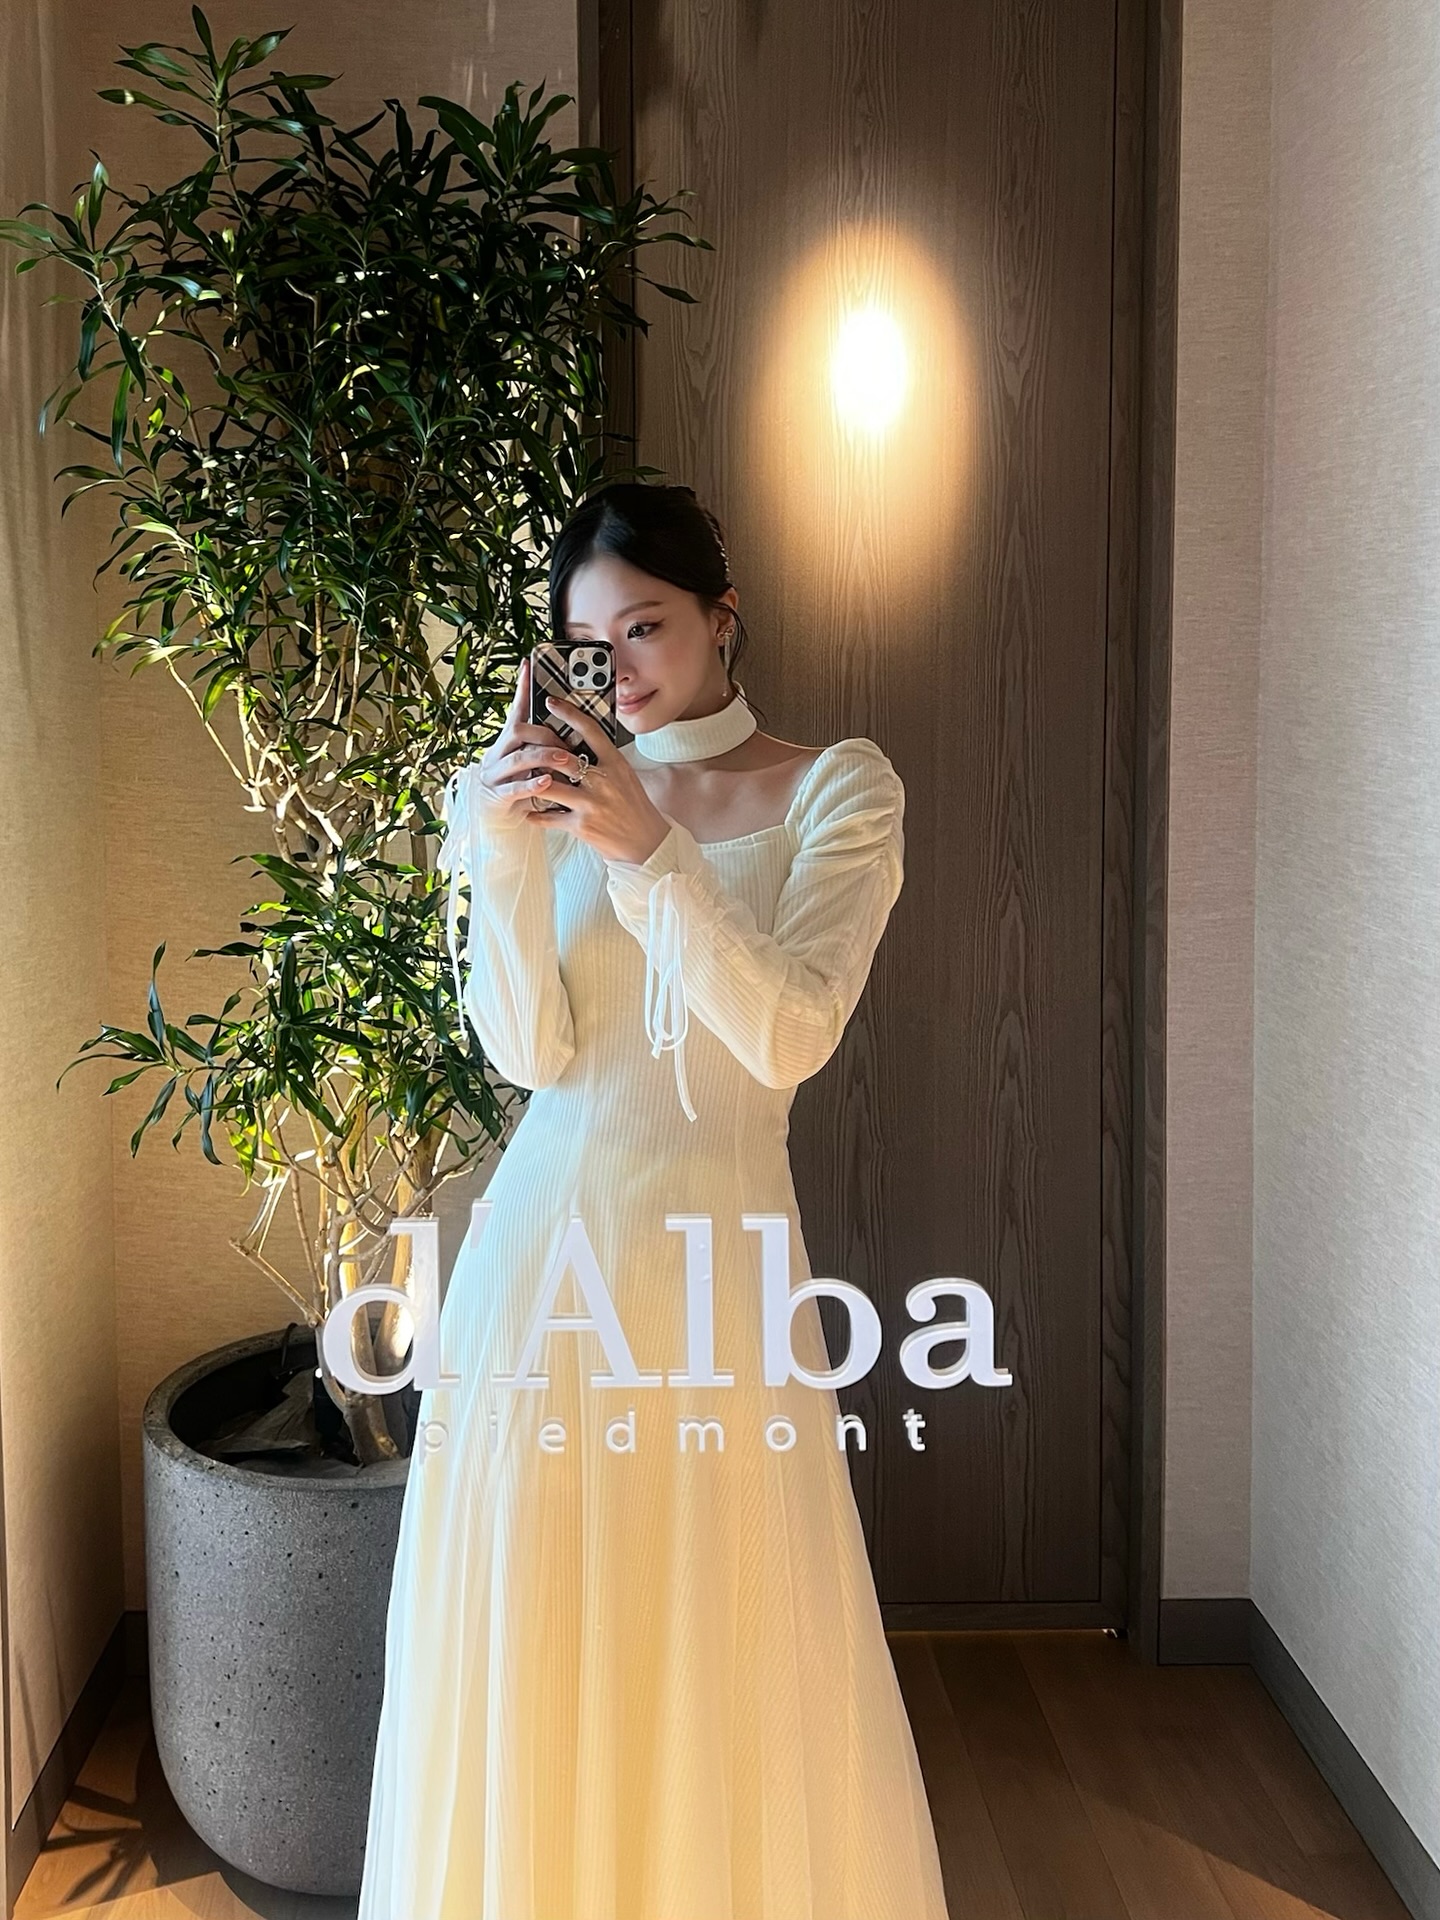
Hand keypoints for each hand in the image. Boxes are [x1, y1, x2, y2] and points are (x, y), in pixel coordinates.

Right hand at [475, 657, 587, 816]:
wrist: (498, 825)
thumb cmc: (522, 792)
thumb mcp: (532, 766)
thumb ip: (544, 747)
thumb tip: (571, 727)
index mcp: (507, 744)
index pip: (515, 711)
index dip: (522, 689)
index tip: (528, 666)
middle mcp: (497, 755)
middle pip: (517, 732)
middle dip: (544, 734)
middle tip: (567, 743)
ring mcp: (494, 776)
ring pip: (516, 758)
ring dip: (543, 757)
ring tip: (565, 760)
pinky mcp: (496, 798)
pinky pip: (513, 788)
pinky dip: (531, 784)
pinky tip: (546, 782)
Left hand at [525, 692, 672, 864]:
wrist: (647, 843)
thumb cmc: (635, 808)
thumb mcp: (626, 777)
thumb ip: (605, 761)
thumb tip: (580, 744)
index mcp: (615, 764)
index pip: (590, 730)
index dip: (569, 713)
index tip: (551, 703)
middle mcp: (603, 781)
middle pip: (562, 758)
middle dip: (540, 753)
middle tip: (525, 748)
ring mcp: (591, 804)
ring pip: (549, 787)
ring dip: (532, 783)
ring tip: (522, 780)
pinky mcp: (582, 826)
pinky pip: (549, 818)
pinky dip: (535, 815)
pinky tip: (528, 813)